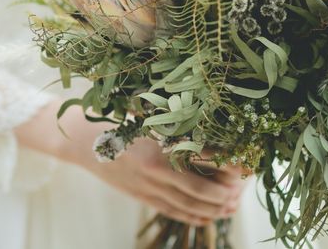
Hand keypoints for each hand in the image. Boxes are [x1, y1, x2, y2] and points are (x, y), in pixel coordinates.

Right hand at [15, 101, 246, 225]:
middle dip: (225, 190)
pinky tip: (210, 216)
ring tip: (234, 205)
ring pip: (187, 204)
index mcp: (158, 141)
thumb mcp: (147, 110)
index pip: (203, 154)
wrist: (81, 139)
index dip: (227, 160)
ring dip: (213, 207)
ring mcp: (146, 187)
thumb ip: (176, 117)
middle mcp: (154, 168)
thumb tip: (213, 118)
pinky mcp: (141, 197)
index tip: (247, 158)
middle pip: (199, 186)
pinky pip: (172, 211)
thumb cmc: (119, 115)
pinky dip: (194, 216)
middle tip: (244, 187)